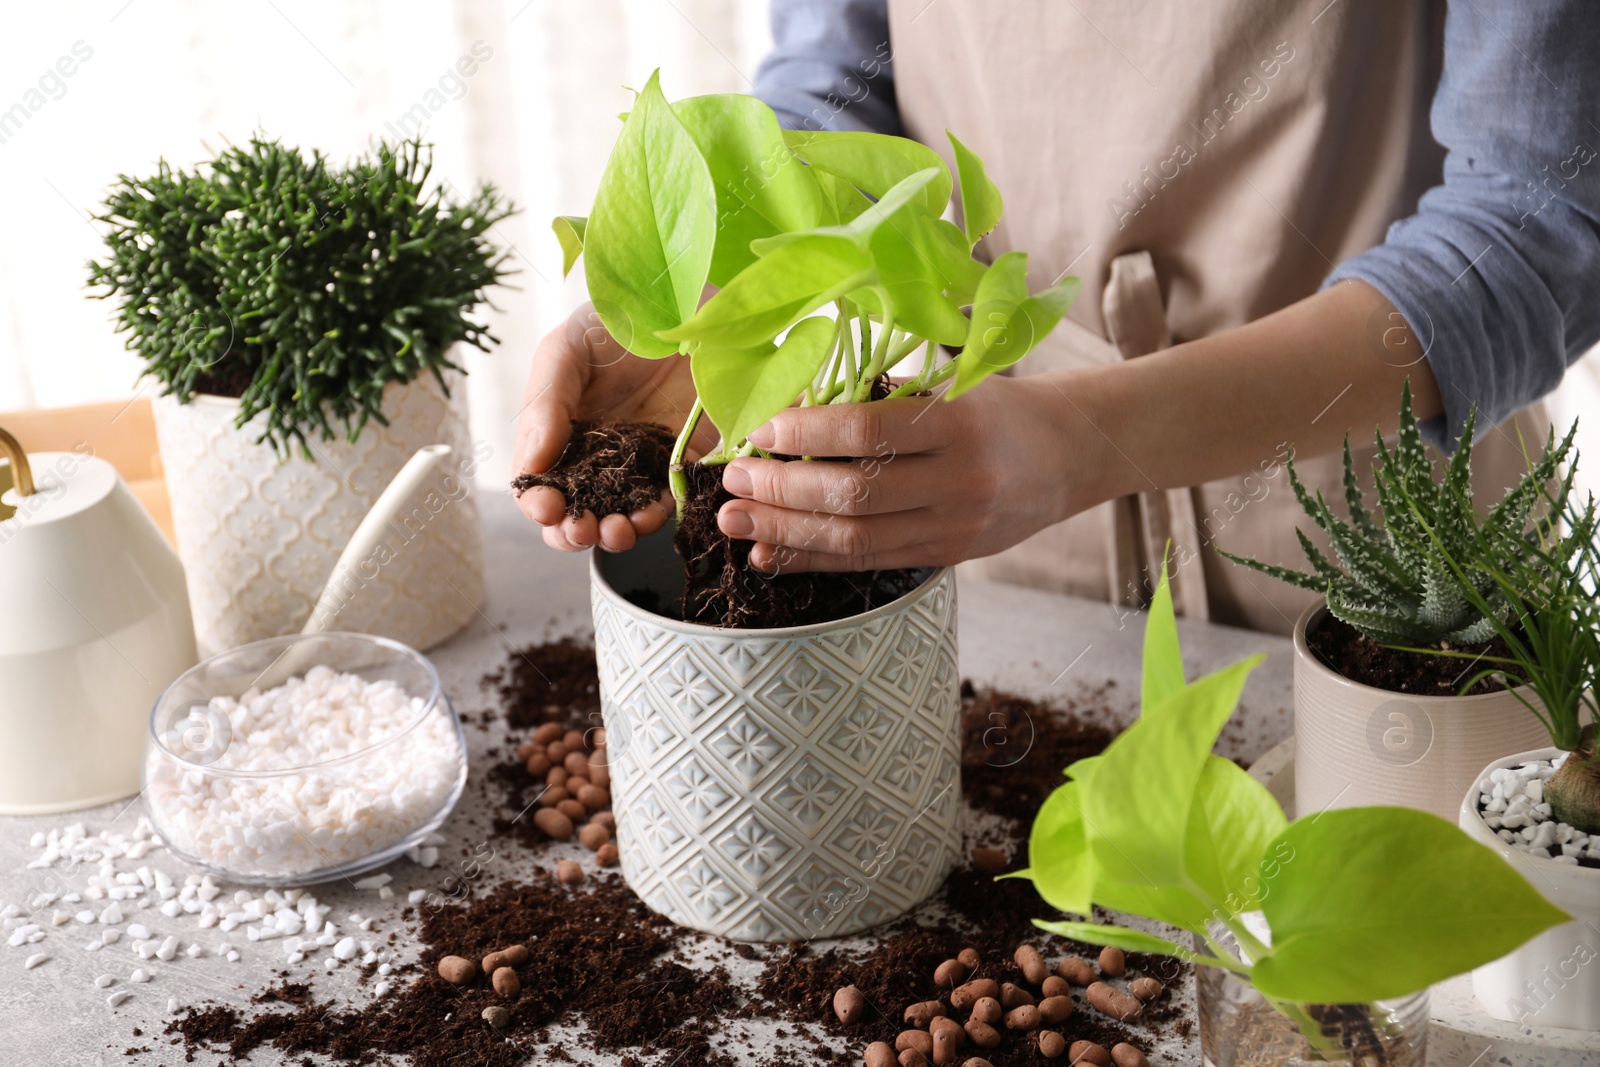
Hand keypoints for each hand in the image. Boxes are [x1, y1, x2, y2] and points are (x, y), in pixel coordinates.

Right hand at [513, 302, 710, 551]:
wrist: (686, 303)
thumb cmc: (617, 320)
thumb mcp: (567, 350)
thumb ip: (544, 404)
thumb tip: (531, 465)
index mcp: (560, 430)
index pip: (540, 481)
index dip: (538, 502)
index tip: (546, 507)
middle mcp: (598, 454)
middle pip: (576, 510)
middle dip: (573, 530)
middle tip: (580, 529)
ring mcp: (641, 461)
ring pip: (619, 515)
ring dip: (613, 533)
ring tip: (615, 530)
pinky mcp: (683, 461)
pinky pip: (667, 500)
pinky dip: (655, 516)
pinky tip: (647, 516)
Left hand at [716, 375, 1090, 571]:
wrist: (1067, 456)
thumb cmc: (993, 407)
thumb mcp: (949, 385)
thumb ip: (878, 397)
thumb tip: (786, 409)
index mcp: (960, 424)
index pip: (869, 433)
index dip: (807, 434)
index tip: (761, 429)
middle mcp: (961, 482)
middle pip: (855, 496)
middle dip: (783, 490)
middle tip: (733, 480)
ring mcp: (956, 527)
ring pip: (856, 540)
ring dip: (786, 532)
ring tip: (736, 520)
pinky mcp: (947, 557)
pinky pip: (870, 564)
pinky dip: (814, 559)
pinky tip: (771, 552)